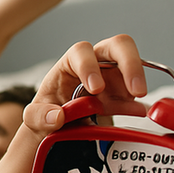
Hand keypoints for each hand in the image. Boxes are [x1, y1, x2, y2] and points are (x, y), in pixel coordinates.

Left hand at [23, 34, 147, 136]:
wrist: (58, 126)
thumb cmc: (47, 111)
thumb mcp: (34, 116)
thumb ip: (39, 117)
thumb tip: (57, 117)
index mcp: (70, 64)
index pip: (82, 52)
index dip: (90, 66)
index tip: (96, 89)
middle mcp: (95, 63)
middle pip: (118, 46)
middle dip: (130, 64)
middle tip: (135, 89)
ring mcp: (112, 77)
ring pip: (133, 67)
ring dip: (138, 85)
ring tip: (138, 104)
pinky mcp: (122, 94)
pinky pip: (135, 94)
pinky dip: (138, 104)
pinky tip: (139, 112)